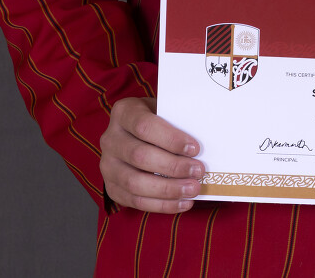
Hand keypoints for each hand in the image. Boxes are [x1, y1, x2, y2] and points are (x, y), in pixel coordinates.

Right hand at [99, 96, 204, 213]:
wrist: (135, 135)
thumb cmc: (158, 121)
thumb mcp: (164, 110)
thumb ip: (178, 120)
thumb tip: (206, 136)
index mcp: (123, 112)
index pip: (144, 126)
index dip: (170, 139)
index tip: (195, 149)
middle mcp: (110, 139)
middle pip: (140, 156)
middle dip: (173, 166)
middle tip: (198, 171)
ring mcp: (107, 165)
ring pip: (135, 182)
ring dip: (168, 189)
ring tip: (193, 189)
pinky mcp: (112, 187)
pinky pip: (135, 201)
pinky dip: (162, 205)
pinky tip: (183, 202)